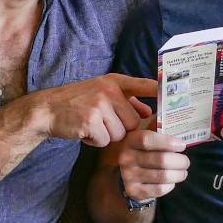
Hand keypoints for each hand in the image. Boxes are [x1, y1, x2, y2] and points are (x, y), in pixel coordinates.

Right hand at [29, 73, 155, 147]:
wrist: (47, 110)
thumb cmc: (77, 102)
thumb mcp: (101, 94)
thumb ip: (126, 101)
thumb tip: (148, 112)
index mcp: (114, 82)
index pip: (145, 85)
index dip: (161, 90)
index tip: (175, 95)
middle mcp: (109, 90)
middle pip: (134, 122)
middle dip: (121, 128)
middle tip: (102, 122)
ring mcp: (99, 105)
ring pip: (120, 134)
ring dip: (107, 136)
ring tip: (91, 125)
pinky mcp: (90, 121)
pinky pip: (105, 140)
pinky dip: (95, 141)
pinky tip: (84, 131)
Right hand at [117, 118, 188, 200]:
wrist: (128, 176)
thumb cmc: (144, 151)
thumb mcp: (146, 133)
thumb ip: (157, 123)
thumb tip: (171, 108)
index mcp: (130, 140)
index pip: (147, 140)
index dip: (167, 142)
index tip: (182, 145)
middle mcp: (126, 157)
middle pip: (160, 160)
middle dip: (180, 161)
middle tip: (186, 161)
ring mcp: (128, 175)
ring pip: (162, 176)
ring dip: (179, 174)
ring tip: (183, 171)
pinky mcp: (134, 191)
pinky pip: (159, 189)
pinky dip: (170, 185)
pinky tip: (172, 181)